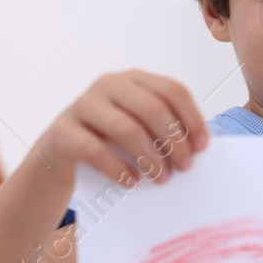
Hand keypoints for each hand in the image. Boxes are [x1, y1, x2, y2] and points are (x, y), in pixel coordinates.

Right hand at [37, 70, 207, 185]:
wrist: (61, 154)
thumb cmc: (110, 141)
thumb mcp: (138, 128)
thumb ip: (162, 130)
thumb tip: (195, 150)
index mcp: (133, 80)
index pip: (172, 90)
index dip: (192, 118)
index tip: (202, 147)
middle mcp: (108, 85)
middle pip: (152, 108)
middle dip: (174, 141)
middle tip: (185, 167)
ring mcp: (82, 105)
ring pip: (126, 129)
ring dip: (150, 158)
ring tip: (162, 178)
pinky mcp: (62, 131)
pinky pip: (95, 150)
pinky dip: (119, 169)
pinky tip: (133, 182)